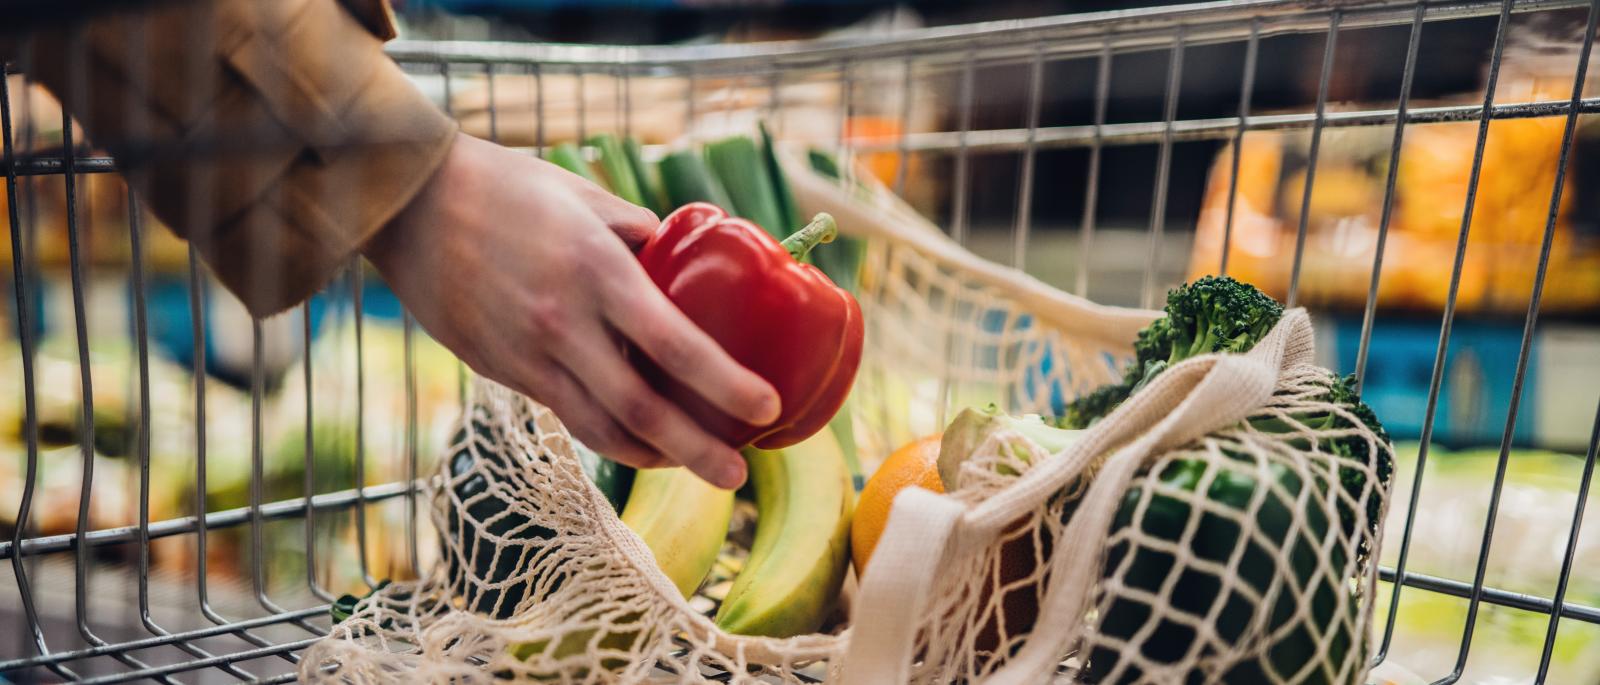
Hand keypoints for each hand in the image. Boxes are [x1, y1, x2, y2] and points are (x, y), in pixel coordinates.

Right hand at [364, 133, 778, 488]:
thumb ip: (639, 235)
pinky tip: (640, 441)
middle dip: (697, 451)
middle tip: (738, 477)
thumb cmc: (507, 187)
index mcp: (596, 271)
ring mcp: (528, 354)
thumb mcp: (586, 196)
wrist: (409, 204)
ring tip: (695, 464)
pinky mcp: (501, 370)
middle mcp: (564, 323)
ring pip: (601, 429)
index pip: (675, 344)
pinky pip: (566, 415)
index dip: (724, 384)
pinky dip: (610, 436)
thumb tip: (684, 264)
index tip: (766, 407)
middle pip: (641, 410)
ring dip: (654, 456)